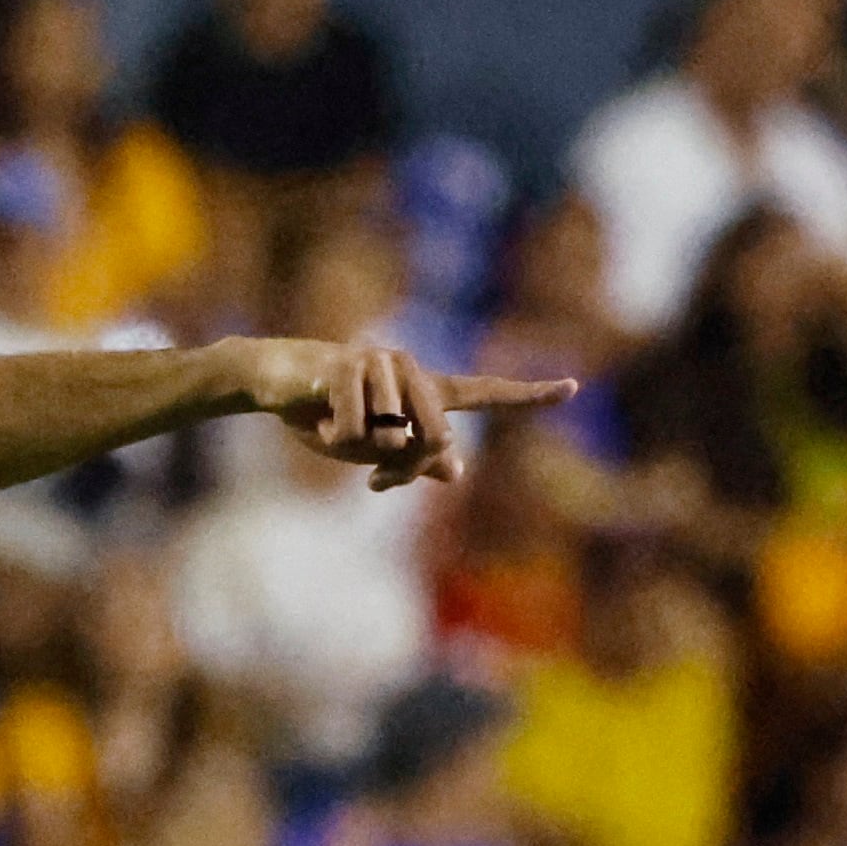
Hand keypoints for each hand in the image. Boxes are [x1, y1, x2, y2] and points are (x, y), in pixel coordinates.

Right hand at [236, 337, 575, 490]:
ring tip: (333, 431)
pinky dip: (333, 437)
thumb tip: (454, 470)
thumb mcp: (370, 446)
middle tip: (376, 482)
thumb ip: (410, 456)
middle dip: (401, 468)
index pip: (485, 393)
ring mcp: (381, 363)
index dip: (528, 395)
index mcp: (424, 388)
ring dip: (355, 450)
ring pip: (389, 438)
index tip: (572, 388)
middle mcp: (412, 369)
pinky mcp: (347, 366)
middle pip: (433, 439)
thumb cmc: (323, 412)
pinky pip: (354, 428)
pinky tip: (318, 420)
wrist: (274, 381)